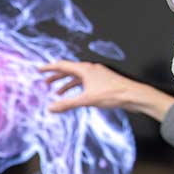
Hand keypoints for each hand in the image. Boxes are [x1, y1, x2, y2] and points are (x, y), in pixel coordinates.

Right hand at [39, 61, 173, 121]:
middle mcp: (90, 69)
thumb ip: (67, 104)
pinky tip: (75, 96)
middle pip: (69, 70)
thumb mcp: (86, 100)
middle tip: (45, 82)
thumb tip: (50, 108)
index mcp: (85, 69)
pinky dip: (77, 88)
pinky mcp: (103, 82)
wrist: (134, 96)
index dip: (49, 68)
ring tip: (57, 92)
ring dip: (66, 84)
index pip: (62, 65)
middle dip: (56, 76)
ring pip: (77, 77)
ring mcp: (97, 75)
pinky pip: (85, 82)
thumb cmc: (113, 94)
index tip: (39, 70)